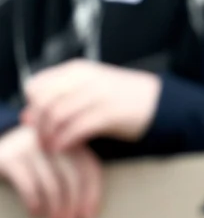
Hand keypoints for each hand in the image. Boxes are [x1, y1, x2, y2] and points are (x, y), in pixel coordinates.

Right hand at [0, 125, 102, 217]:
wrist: (1, 147)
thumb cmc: (34, 162)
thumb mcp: (57, 166)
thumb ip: (73, 182)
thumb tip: (86, 216)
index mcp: (72, 143)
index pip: (90, 171)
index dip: (91, 196)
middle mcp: (55, 143)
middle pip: (73, 179)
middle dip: (72, 208)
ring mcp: (32, 148)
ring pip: (52, 185)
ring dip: (55, 211)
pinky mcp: (11, 158)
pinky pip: (29, 185)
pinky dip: (34, 202)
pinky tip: (34, 213)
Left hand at [22, 60, 161, 152]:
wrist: (162, 103)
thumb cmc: (123, 98)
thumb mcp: (90, 87)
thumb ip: (62, 96)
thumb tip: (28, 115)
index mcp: (80, 70)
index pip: (37, 85)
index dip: (32, 106)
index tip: (36, 121)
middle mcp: (88, 79)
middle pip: (44, 102)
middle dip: (38, 124)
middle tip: (40, 139)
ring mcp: (100, 95)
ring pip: (57, 115)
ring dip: (49, 136)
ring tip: (50, 147)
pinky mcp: (111, 113)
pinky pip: (77, 128)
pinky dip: (65, 140)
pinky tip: (63, 148)